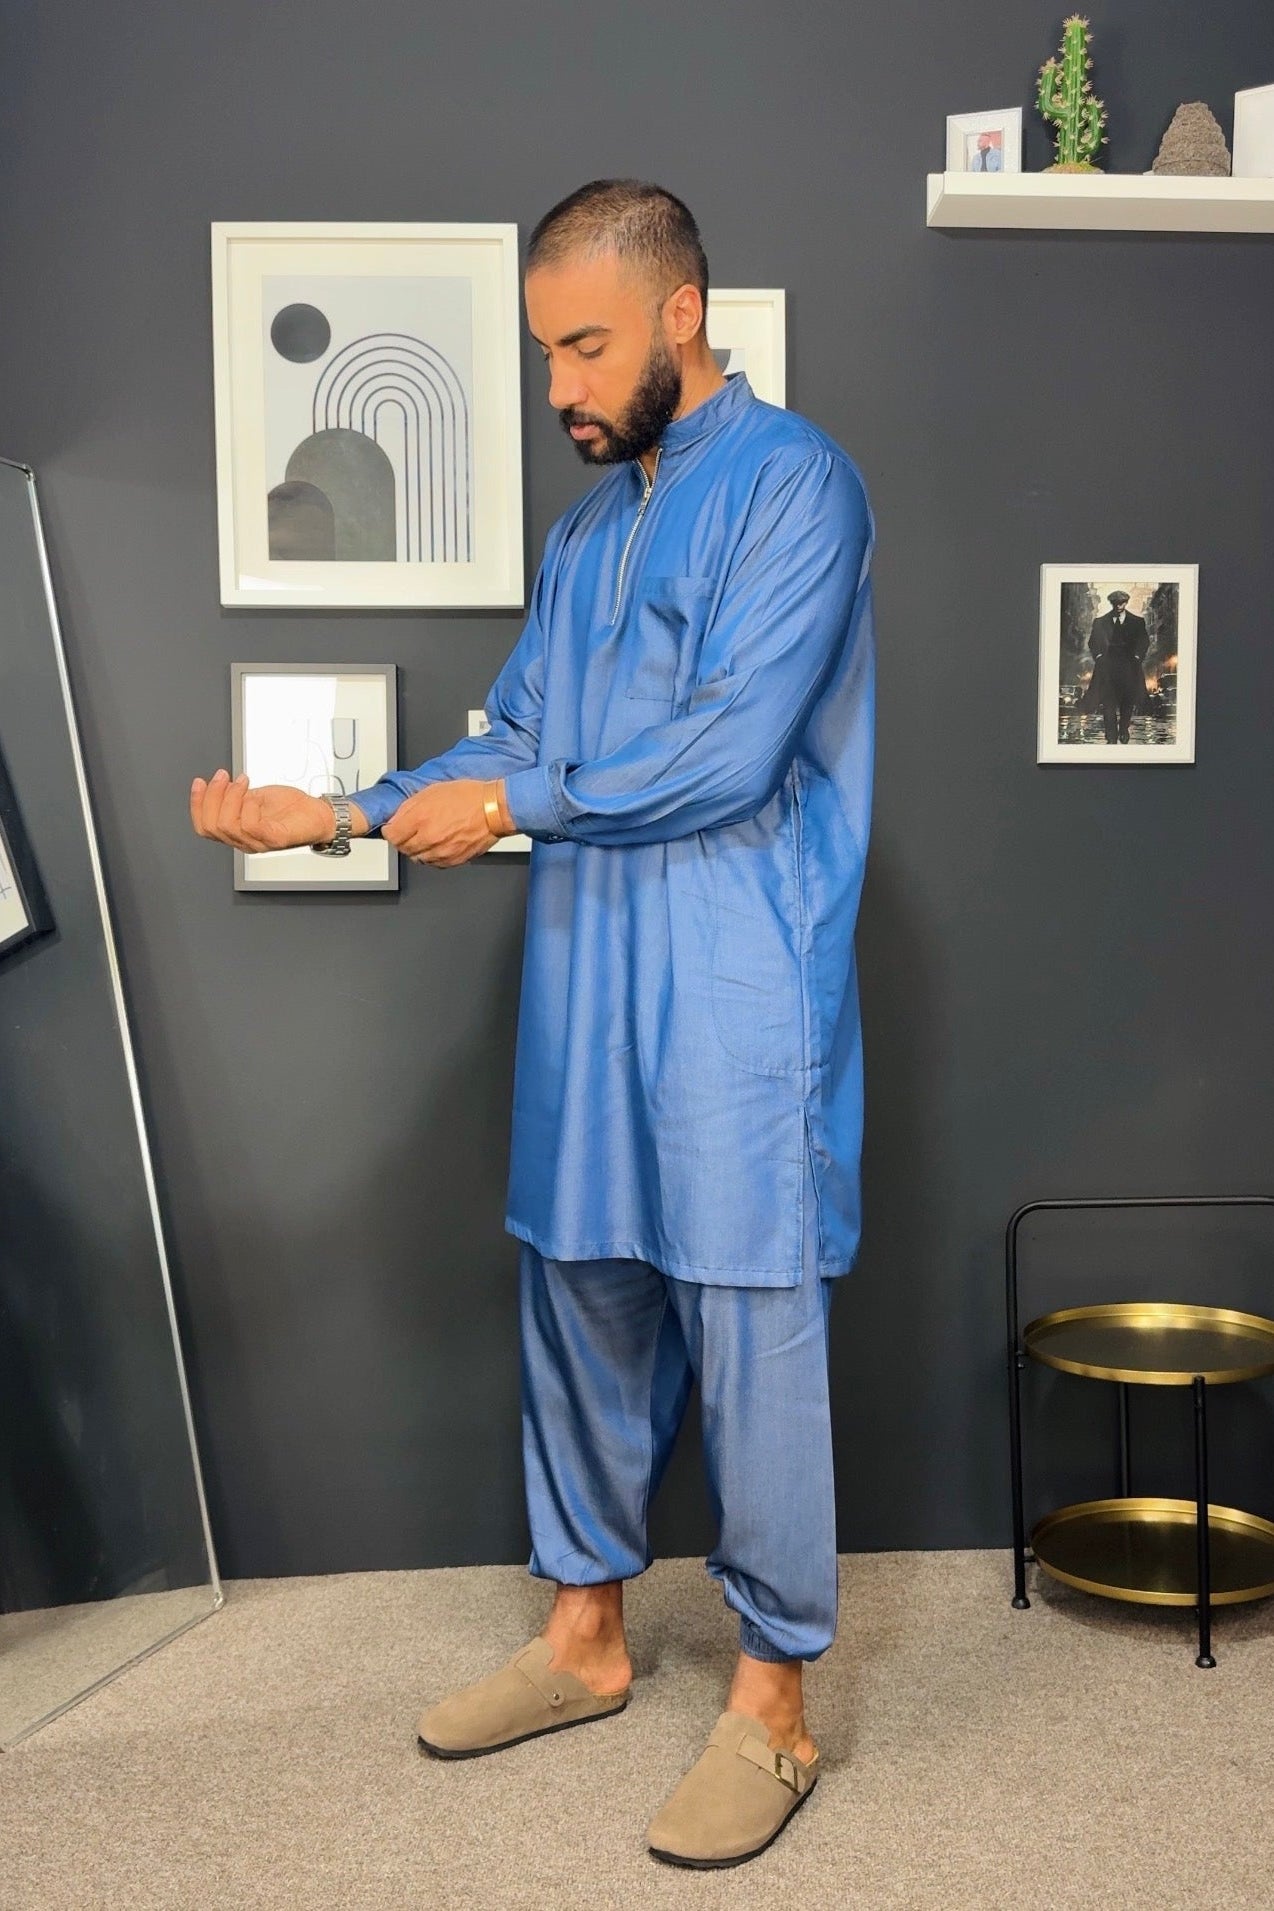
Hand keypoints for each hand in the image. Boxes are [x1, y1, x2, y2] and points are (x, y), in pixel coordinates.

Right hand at [189, 768, 357, 850]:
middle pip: (212, 827)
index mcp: (237, 833)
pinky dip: (248, 805)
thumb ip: (236, 797)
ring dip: (231, 797)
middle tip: (223, 776)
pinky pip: (250, 825)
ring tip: (242, 781)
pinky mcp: (275, 839)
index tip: (200, 781)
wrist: (320, 814)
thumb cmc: (291, 809)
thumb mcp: (255, 797)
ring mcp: (259, 843)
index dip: (197, 804)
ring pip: (228, 825)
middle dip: (212, 796)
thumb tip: (218, 785)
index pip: (204, 827)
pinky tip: (254, 795)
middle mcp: (244, 842)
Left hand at [383, 779, 509, 867]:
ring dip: (417, 849)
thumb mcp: (433, 790)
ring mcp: (441, 852)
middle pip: (403, 848)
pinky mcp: (453, 861)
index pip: (392, 835)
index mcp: (421, 818)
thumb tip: (397, 818)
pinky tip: (438, 845)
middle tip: (409, 831)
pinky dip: (432, 856)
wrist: (494, 809)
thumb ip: (410, 806)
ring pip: (417, 858)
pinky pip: (434, 864)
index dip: (390, 830)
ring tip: (426, 837)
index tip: (393, 828)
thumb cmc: (469, 796)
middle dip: (403, 840)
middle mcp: (429, 838)